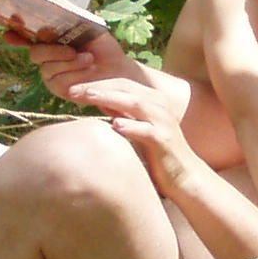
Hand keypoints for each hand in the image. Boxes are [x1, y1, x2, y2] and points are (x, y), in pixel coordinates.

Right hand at [8, 28, 136, 103]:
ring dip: (69, 64)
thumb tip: (57, 13)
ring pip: (48, 70)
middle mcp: (47, 58)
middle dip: (52, 51)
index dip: (15, 35)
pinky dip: (74, 75)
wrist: (120, 69)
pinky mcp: (61, 90)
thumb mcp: (90, 28)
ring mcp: (52, 75)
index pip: (25, 37)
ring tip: (89, 60)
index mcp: (50, 40)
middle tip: (73, 51)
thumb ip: (71, 21)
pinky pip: (59, 83)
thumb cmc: (103, 47)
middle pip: (36, 54)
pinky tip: (88, 70)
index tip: (7, 33)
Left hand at [75, 78, 201, 196]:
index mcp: (151, 99)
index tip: (73, 87)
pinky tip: (116, 125)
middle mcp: (159, 106)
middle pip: (126, 88)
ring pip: (136, 103)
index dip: (97, 82)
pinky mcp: (165, 141)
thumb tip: (97, 98)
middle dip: (99, 87)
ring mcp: (163, 122)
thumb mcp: (136, 126)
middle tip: (74, 90)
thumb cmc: (156, 152)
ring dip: (110, 99)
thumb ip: (120, 111)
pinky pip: (147, 130)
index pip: (121, 83)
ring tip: (89, 97)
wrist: (183, 176)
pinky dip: (132, 126)